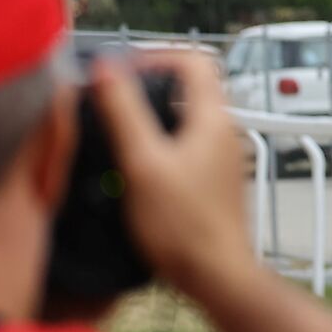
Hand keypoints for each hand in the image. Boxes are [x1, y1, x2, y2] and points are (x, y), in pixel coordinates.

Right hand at [89, 52, 253, 292]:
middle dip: (148, 86)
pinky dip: (159, 143)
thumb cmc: (183, 226)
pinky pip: (185, 146)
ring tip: (115, 131)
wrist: (217, 276)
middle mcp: (224, 133)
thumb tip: (106, 67)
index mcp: (213, 119)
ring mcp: (221, 157)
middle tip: (112, 98)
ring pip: (185, 118)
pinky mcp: (212, 180)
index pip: (194, 60)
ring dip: (151, 116)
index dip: (156, 55)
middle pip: (189, 87)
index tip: (122, 71)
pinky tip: (132, 166)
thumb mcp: (142, 163)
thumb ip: (123, 112)